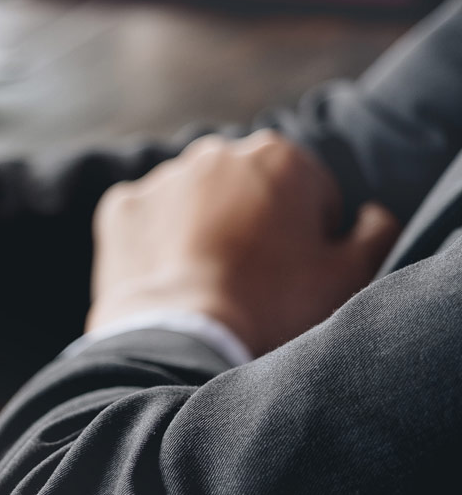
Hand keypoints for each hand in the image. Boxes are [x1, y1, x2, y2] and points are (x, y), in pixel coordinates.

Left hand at [88, 130, 400, 355]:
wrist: (182, 342)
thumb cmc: (272, 308)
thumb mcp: (348, 275)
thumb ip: (374, 232)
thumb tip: (369, 215)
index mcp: (281, 156)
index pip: (309, 193)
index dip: (310, 238)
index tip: (295, 275)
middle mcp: (217, 152)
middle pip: (248, 190)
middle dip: (252, 224)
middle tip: (250, 280)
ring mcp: (162, 178)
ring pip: (193, 202)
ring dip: (202, 229)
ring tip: (206, 284)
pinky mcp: (120, 208)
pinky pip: (144, 221)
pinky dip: (154, 244)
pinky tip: (167, 281)